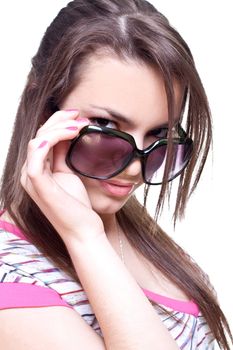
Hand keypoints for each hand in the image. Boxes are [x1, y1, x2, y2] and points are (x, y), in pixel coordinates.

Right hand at [20, 110, 104, 244]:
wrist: (83, 229)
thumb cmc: (76, 204)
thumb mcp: (68, 172)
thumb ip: (62, 154)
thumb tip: (67, 132)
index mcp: (36, 169)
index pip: (42, 138)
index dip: (58, 123)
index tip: (78, 117)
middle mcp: (29, 172)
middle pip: (38, 136)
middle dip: (59, 121)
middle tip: (79, 115)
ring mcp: (32, 180)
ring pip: (37, 143)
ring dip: (58, 129)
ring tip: (78, 125)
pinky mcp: (39, 187)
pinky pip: (36, 160)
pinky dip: (46, 143)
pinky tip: (66, 133)